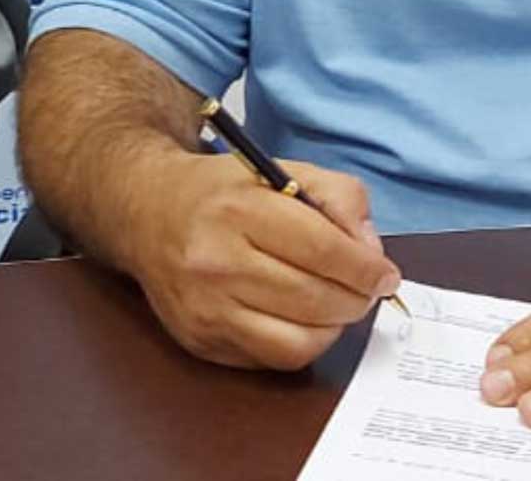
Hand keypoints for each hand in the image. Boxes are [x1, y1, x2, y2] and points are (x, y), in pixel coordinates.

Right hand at [124, 150, 399, 370]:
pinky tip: (300, 318)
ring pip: (298, 342)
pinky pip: (272, 359)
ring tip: (335, 305)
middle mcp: (216, 262)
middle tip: (365, 290)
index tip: (386, 275)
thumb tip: (370, 253)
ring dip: (332, 327)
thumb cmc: (220, 192)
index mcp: (238, 210)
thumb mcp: (280, 170)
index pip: (324, 250)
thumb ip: (338, 196)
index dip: (367, 269)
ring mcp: (205, 308)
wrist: (144, 212)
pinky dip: (300, 343)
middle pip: (315, 300)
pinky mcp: (200, 341)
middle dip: (356, 299)